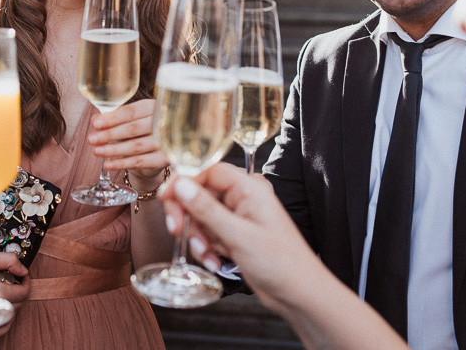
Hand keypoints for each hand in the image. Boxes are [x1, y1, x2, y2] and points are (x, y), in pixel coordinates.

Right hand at [0, 251, 29, 340]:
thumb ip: (9, 261)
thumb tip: (23, 270)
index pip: (22, 293)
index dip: (27, 285)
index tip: (24, 280)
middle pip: (15, 307)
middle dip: (19, 296)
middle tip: (16, 287)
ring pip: (5, 322)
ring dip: (11, 312)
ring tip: (10, 301)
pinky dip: (0, 328)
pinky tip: (1, 318)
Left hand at [88, 99, 167, 179]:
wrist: (156, 152)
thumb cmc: (139, 131)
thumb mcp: (128, 121)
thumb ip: (113, 118)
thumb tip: (96, 120)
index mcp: (153, 107)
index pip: (130, 112)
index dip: (112, 118)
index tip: (95, 124)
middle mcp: (163, 122)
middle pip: (133, 128)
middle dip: (109, 134)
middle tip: (91, 139)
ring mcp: (166, 141)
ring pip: (136, 146)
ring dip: (113, 149)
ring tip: (97, 151)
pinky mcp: (165, 158)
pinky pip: (140, 161)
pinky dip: (122, 163)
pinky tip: (108, 164)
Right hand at [162, 165, 408, 349]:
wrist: (299, 294)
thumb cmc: (281, 263)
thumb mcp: (238, 235)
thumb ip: (206, 209)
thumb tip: (180, 185)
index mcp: (249, 188)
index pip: (208, 170)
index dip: (184, 181)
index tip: (166, 197)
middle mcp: (243, 198)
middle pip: (200, 193)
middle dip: (187, 214)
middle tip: (177, 230)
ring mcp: (238, 217)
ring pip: (201, 216)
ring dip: (198, 237)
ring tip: (209, 256)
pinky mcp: (234, 235)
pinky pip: (208, 234)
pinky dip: (207, 248)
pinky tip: (216, 263)